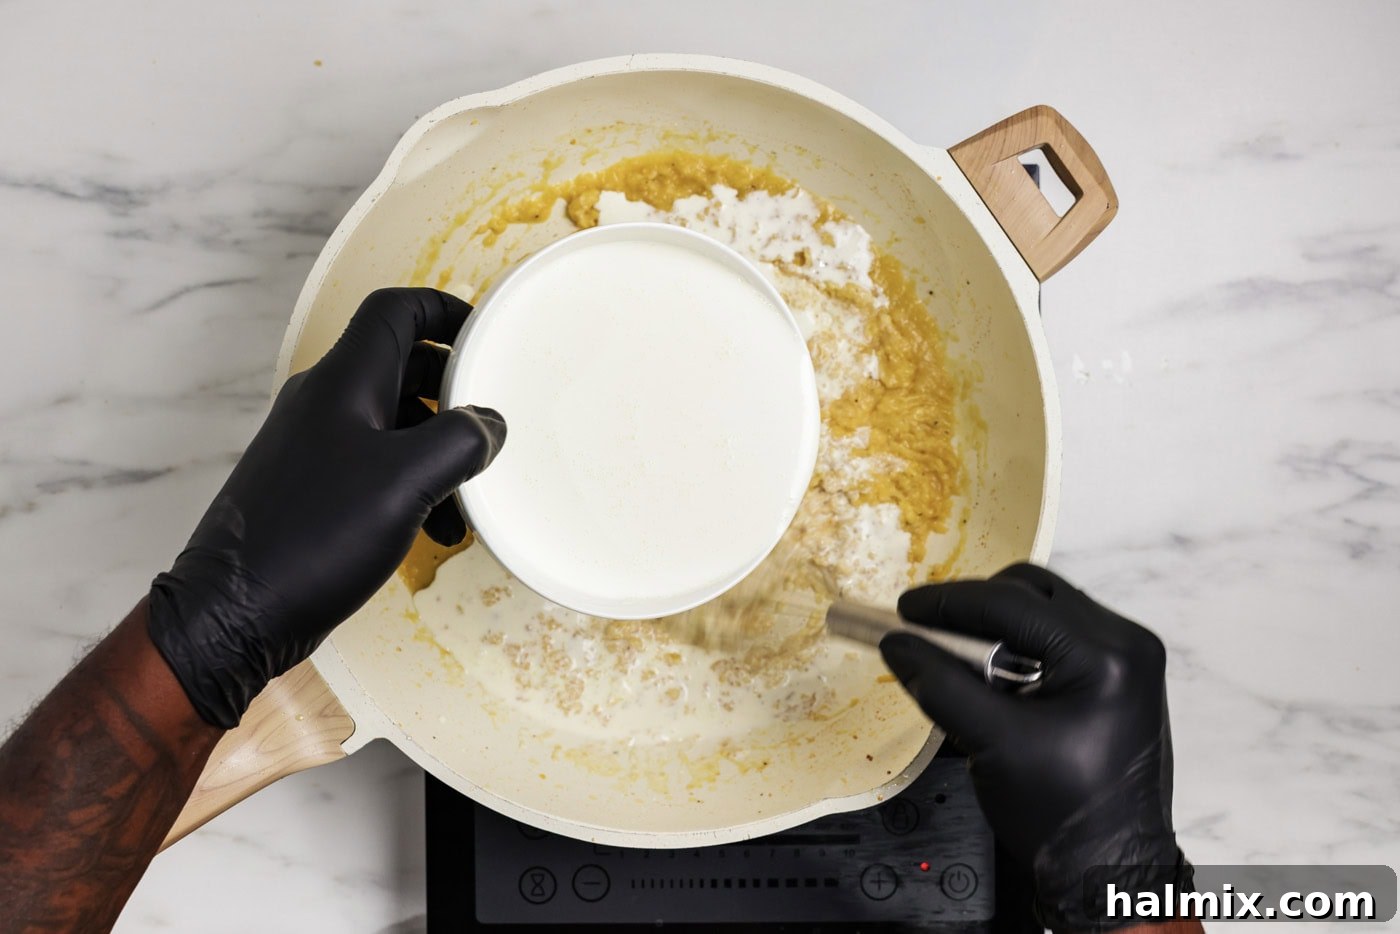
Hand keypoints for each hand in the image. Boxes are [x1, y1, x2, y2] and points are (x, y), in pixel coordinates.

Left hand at [148, 288, 505, 728]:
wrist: (236, 612)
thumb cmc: (317, 535)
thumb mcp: (408, 482)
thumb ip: (459, 441)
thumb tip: (488, 423)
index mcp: (345, 382)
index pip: (395, 311)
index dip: (444, 311)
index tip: (485, 335)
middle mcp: (324, 402)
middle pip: (399, 366)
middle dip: (452, 390)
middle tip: (490, 419)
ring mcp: (313, 446)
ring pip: (392, 422)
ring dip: (437, 447)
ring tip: (469, 492)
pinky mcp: (311, 489)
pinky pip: (375, 466)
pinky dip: (413, 483)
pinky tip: (437, 528)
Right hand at [881, 563, 1187, 930]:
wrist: (1108, 871)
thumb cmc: (1062, 815)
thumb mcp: (992, 743)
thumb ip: (940, 685)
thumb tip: (897, 644)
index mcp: (1107, 656)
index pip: (1013, 604)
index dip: (950, 603)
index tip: (906, 609)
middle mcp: (1127, 645)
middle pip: (1034, 593)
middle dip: (976, 609)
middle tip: (930, 632)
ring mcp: (1129, 660)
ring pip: (1046, 610)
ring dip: (998, 628)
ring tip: (961, 662)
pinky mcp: (1120, 678)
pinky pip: (1060, 638)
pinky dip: (1020, 647)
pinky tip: (994, 679)